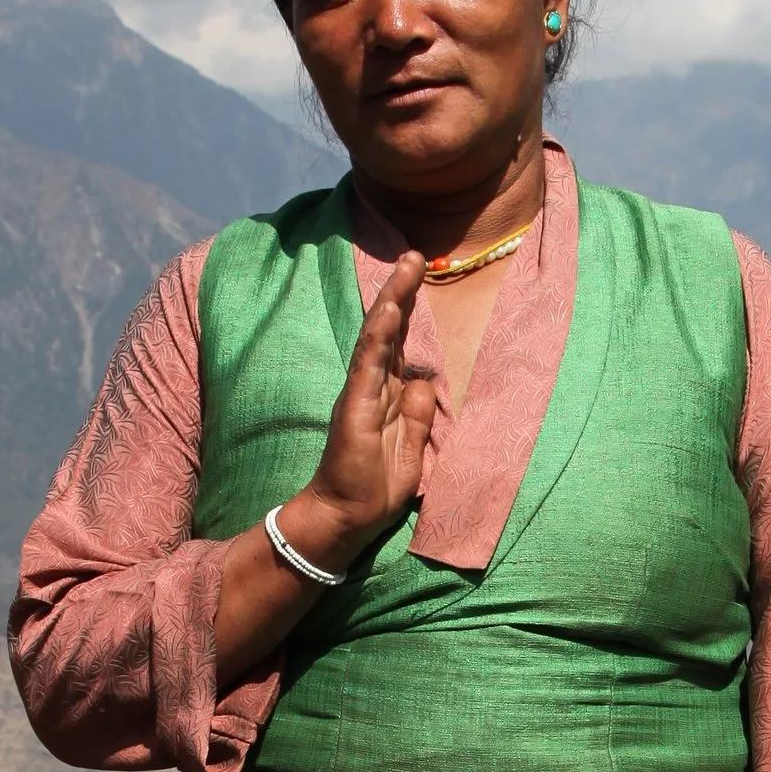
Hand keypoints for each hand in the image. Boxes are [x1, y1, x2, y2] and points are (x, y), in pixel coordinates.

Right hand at [279, 252, 436, 569]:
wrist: (346, 516)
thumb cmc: (374, 487)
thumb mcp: (411, 448)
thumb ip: (416, 414)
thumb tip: (423, 380)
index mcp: (384, 395)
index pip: (398, 345)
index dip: (410, 312)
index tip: (423, 278)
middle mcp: (370, 386)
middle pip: (388, 330)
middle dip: (401, 291)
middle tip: (415, 255)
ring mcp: (360, 392)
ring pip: (378, 337)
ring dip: (393, 300)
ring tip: (407, 265)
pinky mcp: (354, 406)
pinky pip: (368, 363)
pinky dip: (379, 335)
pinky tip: (390, 309)